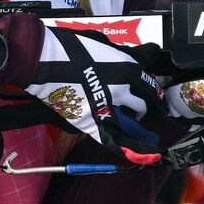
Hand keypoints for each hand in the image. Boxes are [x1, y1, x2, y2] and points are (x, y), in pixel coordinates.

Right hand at [25, 28, 164, 158]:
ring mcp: (107, 107)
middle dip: (144, 111)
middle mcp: (123, 88)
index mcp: (127, 67)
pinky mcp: (91, 120)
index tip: (156, 99)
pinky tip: (138, 155)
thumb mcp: (102, 47)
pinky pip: (113, 140)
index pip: (150, 86)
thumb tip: (123, 66)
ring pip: (131, 120)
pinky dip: (128, 149)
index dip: (155, 95)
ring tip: (136, 128)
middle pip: (143, 105)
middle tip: (142, 114)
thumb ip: (116, 60)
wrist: (46, 60)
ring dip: (136, 125)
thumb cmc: (70, 48)